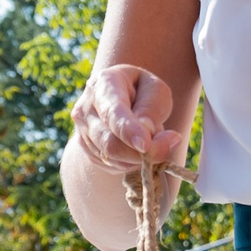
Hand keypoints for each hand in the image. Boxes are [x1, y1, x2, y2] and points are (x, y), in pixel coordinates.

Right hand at [70, 64, 187, 177]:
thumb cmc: (142, 90)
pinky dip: (129, 163)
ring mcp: (82, 131)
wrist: (123, 96)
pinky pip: (110, 166)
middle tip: (168, 146)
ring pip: (111, 159)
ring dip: (138, 158)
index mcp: (103, 84)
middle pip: (110, 143)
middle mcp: (85, 108)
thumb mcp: (155, 90)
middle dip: (140, 153)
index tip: (146, 145)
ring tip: (152, 141)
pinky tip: (137, 149)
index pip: (113, 112)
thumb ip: (151, 110)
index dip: (128, 131)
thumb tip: (146, 137)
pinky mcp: (86, 149)